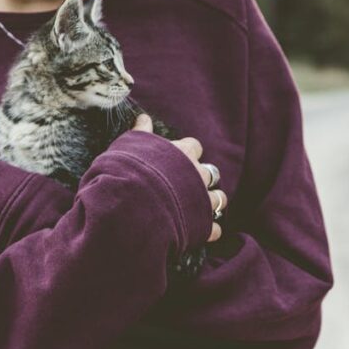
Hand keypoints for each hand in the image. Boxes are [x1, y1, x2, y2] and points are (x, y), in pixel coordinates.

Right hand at [133, 114, 225, 242]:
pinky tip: (202, 231)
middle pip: (211, 173)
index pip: (193, 146)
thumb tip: (143, 117)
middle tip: (189, 184)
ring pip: (219, 199)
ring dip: (212, 202)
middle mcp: (197, 174)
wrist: (131, 203)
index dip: (187, 152)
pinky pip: (214, 228)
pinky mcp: (202, 224)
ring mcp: (202, 199)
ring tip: (201, 208)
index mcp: (182, 153)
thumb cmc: (128, 170)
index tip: (177, 158)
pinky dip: (209, 230)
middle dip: (202, 178)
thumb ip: (140, 132)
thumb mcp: (130, 145)